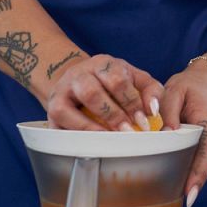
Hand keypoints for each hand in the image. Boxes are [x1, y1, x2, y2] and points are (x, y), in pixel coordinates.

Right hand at [45, 54, 163, 133]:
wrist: (76, 83)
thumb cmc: (110, 84)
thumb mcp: (133, 79)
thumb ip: (150, 90)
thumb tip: (154, 110)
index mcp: (102, 64)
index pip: (117, 80)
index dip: (132, 102)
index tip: (143, 121)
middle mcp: (79, 74)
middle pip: (92, 92)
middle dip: (113, 115)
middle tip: (128, 131)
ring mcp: (62, 91)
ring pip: (70, 109)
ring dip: (93, 126)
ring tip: (111, 139)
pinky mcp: (52, 109)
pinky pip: (61, 122)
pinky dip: (78, 133)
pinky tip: (93, 142)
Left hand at [161, 57, 206, 205]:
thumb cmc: (192, 86)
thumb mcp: (175, 90)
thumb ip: (169, 112)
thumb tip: (166, 134)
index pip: (205, 154)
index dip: (197, 177)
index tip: (189, 197)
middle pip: (203, 166)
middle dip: (186, 179)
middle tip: (165, 188)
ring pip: (204, 166)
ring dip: (189, 167)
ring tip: (172, 158)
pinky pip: (206, 162)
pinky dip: (195, 161)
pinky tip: (184, 152)